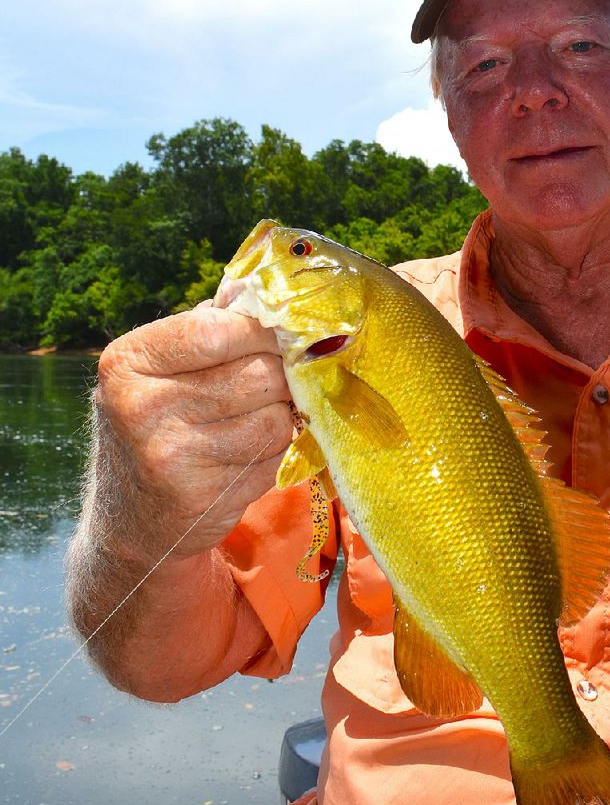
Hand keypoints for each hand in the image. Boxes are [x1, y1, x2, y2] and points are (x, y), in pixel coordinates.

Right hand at [93, 306, 292, 561]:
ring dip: (284, 417)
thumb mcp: (162, 368)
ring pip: (275, 419)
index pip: (219, 329)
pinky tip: (251, 452)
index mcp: (128, 361)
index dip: (265, 330)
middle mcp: (141, 407)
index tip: (285, 332)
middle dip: (284, 374)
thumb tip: (258, 285)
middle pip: (259, 374)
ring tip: (263, 415)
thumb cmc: (156, 423)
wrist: (131, 518)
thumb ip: (209, 326)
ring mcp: (171, 456)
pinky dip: (276, 453)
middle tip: (286, 376)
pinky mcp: (201, 497)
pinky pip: (273, 459)